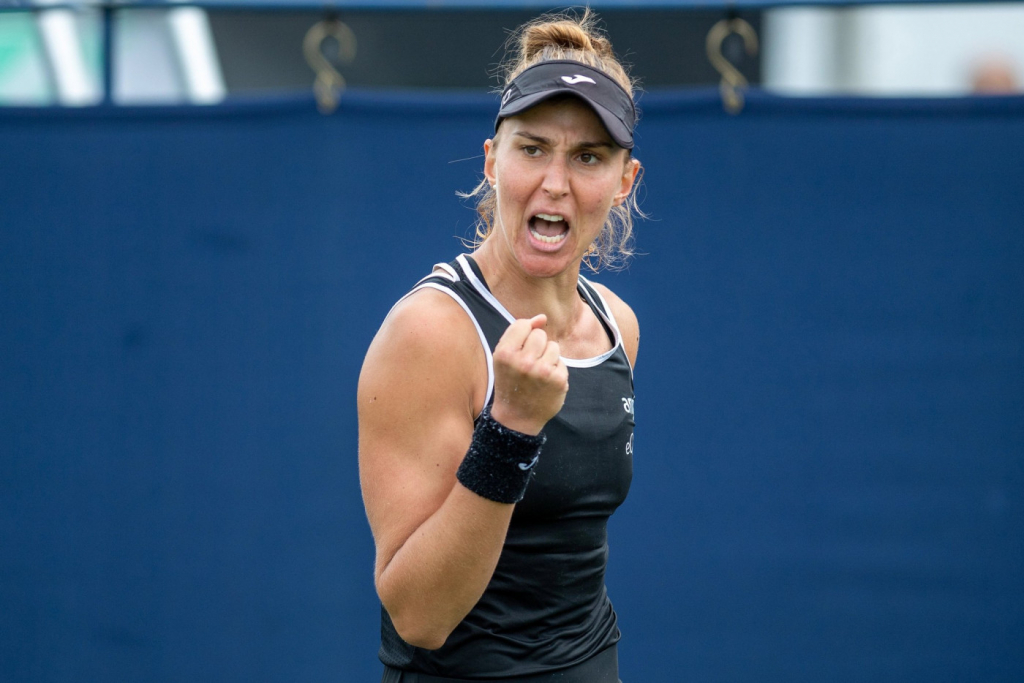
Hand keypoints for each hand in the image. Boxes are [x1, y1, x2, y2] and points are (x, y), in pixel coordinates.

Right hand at [490, 315, 568, 434]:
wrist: (517, 417)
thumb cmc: (510, 382)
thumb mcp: (504, 357)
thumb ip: (519, 333)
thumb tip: (542, 317)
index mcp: (504, 353)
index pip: (523, 325)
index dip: (524, 336)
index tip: (519, 352)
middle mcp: (523, 361)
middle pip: (540, 334)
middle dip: (537, 346)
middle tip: (529, 365)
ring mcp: (542, 371)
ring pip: (553, 346)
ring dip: (548, 357)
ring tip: (538, 373)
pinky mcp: (558, 379)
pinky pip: (561, 361)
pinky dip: (555, 370)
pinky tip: (546, 383)